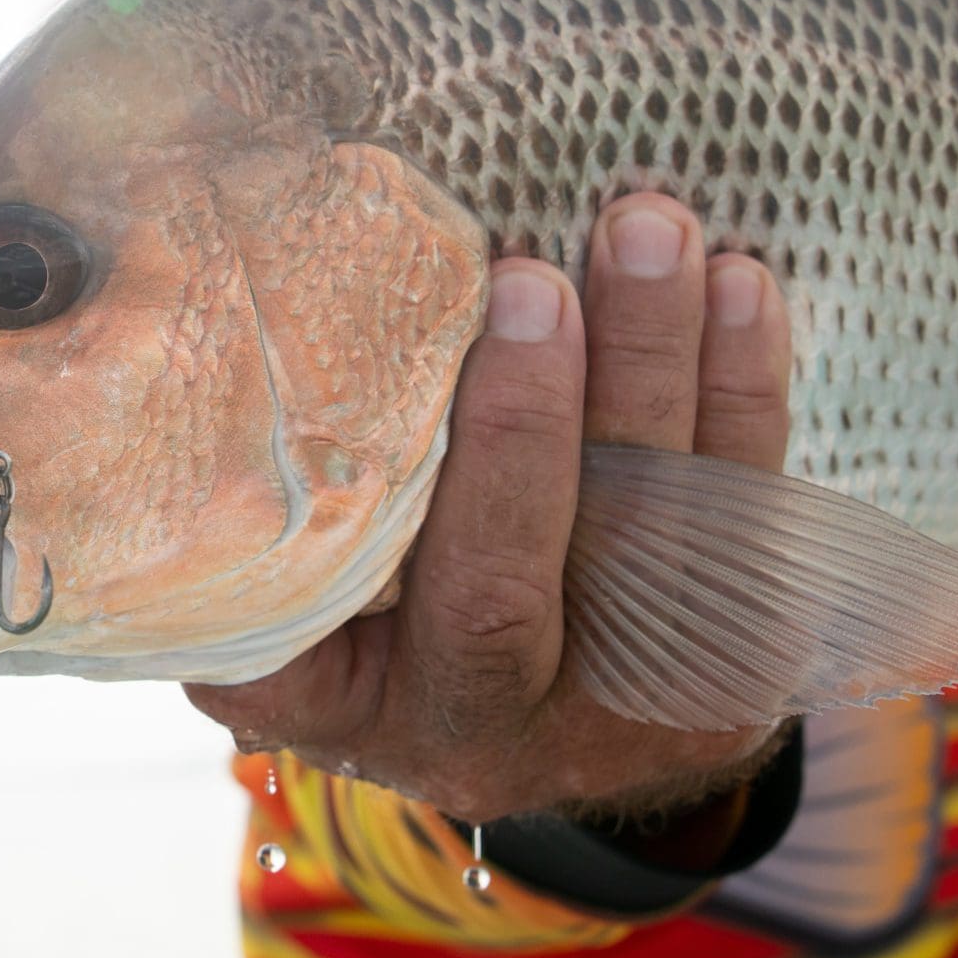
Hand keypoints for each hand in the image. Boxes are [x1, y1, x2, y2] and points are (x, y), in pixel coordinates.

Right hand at [184, 193, 797, 824]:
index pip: (310, 625)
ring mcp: (616, 714)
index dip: (317, 520)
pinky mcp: (726, 671)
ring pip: (639, 536)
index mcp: (342, 705)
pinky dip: (746, 392)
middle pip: (500, 581)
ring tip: (651, 232)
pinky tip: (743, 288)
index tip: (334, 382)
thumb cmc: (394, 598)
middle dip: (524, 424)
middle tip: (533, 279)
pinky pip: (744, 520)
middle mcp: (474, 725)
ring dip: (655, 368)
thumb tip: (211, 314)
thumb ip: (272, 495)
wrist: (567, 718)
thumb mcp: (309, 583)